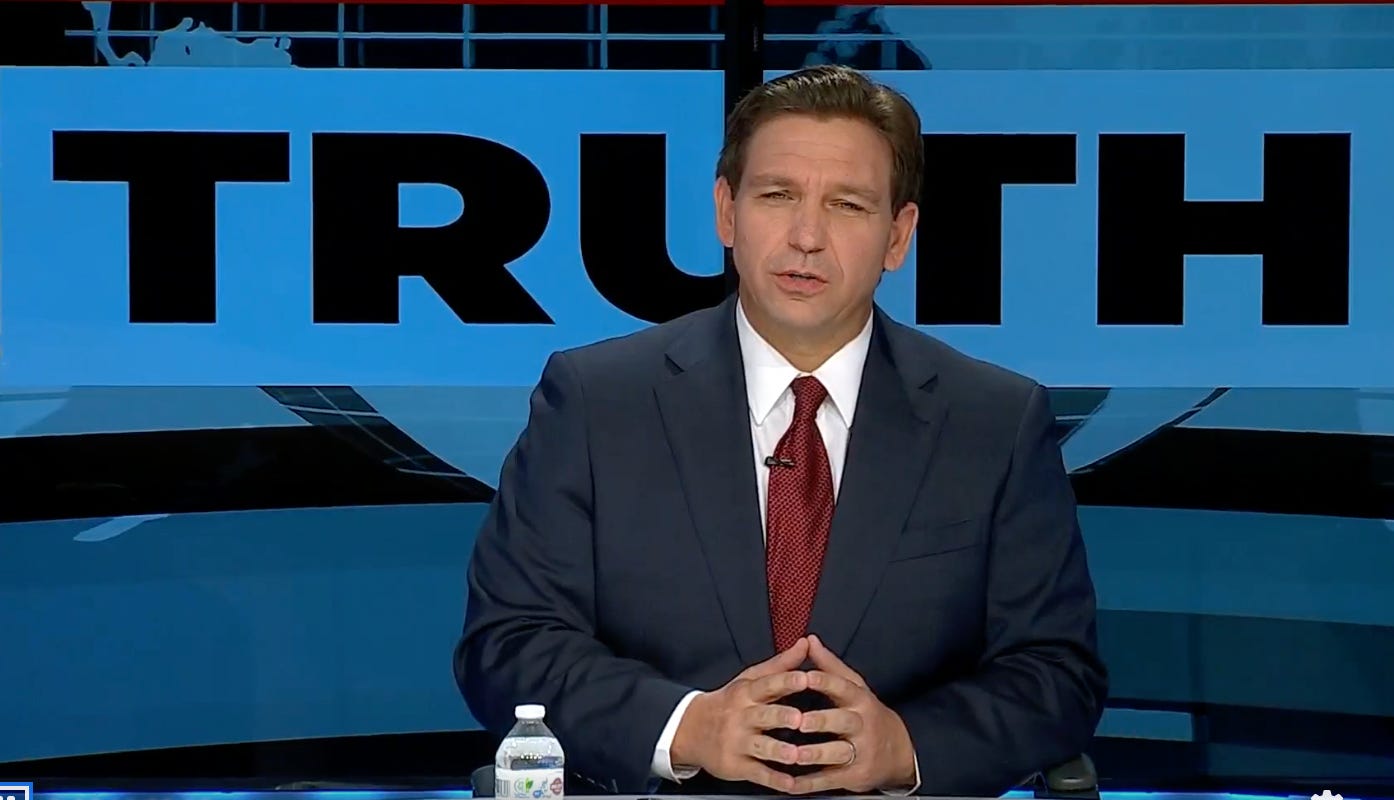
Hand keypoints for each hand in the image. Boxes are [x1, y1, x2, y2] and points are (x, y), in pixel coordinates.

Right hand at [669, 637, 810, 793]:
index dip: (786, 681)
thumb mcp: (749, 680)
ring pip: (761, 746)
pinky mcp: (735, 765)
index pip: (767, 685)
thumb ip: (780, 665)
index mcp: (747, 693)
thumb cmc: (729, 703)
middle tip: (799, 719)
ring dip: (778, 751)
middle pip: (764, 716)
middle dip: (781, 717)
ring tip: (795, 755)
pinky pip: (757, 773)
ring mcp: (737, 742)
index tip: (804, 678)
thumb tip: (805, 643)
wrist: (690, 729)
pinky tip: (790, 784)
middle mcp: (741, 716)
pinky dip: (774, 780)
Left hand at [789, 635, 917, 793]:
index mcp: (859, 699)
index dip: (824, 681)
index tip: (805, 676)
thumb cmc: (867, 714)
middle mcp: (862, 724)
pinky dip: (811, 783)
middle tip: (799, 721)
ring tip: (795, 754)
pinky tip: (792, 783)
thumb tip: (809, 640)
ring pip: (837, 752)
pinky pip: (831, 779)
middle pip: (842, 721)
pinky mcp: (856, 775)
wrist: (899, 752)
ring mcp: (861, 751)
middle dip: (820, 721)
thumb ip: (830, 666)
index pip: (843, 687)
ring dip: (815, 754)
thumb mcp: (854, 687)